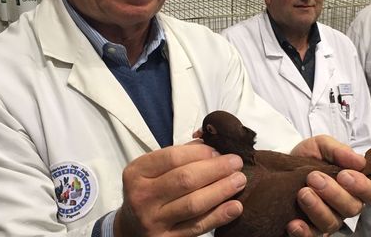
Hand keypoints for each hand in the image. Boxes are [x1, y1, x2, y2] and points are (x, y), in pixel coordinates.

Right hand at [114, 143, 246, 236]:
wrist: (131, 227)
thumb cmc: (149, 190)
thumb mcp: (152, 169)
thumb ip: (179, 154)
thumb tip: (212, 144)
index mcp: (137, 172)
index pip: (173, 158)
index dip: (201, 153)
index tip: (219, 151)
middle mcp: (142, 197)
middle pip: (185, 180)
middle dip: (216, 169)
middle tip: (236, 163)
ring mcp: (153, 221)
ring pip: (194, 204)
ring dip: (222, 190)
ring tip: (239, 180)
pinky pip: (197, 227)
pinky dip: (219, 216)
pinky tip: (235, 207)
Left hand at [287, 135, 370, 236]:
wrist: (282, 166)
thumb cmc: (308, 157)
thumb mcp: (322, 146)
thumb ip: (340, 151)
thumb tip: (360, 161)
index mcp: (353, 186)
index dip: (361, 186)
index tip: (344, 175)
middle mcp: (343, 206)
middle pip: (351, 208)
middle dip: (334, 193)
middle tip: (313, 177)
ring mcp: (327, 219)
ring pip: (331, 223)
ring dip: (317, 209)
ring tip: (302, 193)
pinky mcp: (309, 230)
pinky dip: (303, 232)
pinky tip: (294, 222)